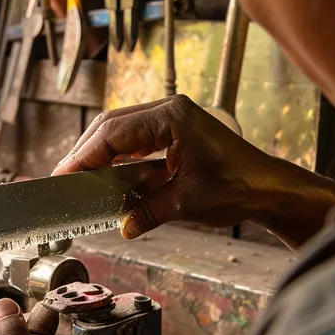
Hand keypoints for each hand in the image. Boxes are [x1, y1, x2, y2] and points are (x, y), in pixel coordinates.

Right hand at [51, 95, 334, 245]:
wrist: (270, 187)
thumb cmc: (239, 188)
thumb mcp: (186, 203)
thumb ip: (146, 211)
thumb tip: (121, 225)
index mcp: (172, 117)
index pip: (114, 133)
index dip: (85, 156)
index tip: (65, 176)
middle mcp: (169, 110)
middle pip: (112, 126)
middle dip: (86, 153)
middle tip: (65, 179)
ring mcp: (171, 118)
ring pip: (121, 131)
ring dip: (100, 154)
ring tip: (80, 179)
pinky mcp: (174, 131)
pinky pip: (136, 141)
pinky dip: (118, 159)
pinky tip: (107, 176)